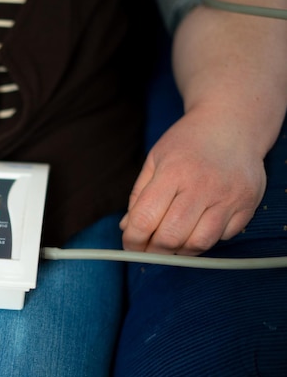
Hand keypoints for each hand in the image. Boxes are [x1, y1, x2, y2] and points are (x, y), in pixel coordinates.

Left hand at [120, 107, 266, 254]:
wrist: (232, 124)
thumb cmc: (187, 143)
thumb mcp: (154, 160)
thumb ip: (138, 196)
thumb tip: (127, 229)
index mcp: (173, 173)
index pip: (144, 220)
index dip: (133, 241)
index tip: (129, 246)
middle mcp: (202, 186)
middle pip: (171, 238)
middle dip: (153, 252)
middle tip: (148, 251)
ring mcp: (228, 197)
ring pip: (199, 244)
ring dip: (180, 252)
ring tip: (171, 244)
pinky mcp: (247, 205)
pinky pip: (223, 238)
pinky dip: (206, 240)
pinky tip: (197, 227)